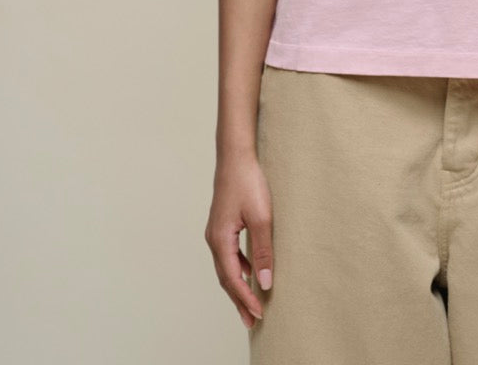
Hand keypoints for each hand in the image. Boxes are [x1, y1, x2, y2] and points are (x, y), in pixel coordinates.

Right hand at [204, 151, 273, 328]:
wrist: (236, 156)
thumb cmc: (248, 182)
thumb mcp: (261, 218)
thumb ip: (263, 252)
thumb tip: (264, 283)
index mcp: (220, 240)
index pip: (233, 279)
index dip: (246, 298)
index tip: (259, 315)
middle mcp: (213, 239)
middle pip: (226, 278)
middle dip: (238, 300)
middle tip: (251, 322)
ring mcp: (216, 232)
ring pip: (226, 267)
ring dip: (238, 286)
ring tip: (250, 302)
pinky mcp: (222, 224)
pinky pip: (228, 254)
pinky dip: (238, 268)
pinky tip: (248, 271)